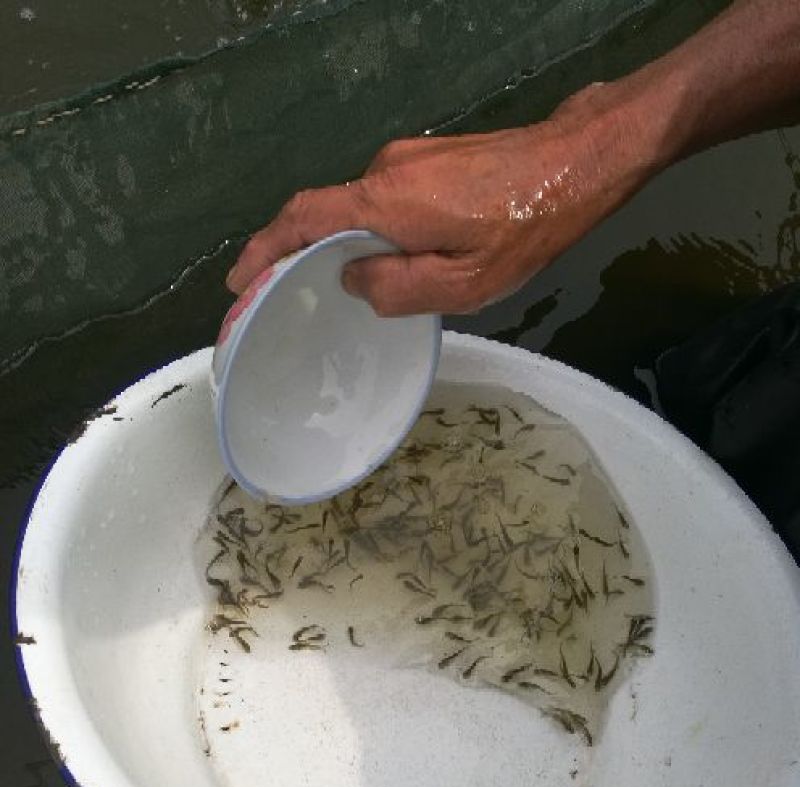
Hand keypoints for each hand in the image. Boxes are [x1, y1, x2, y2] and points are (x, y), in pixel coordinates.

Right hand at [226, 85, 659, 315]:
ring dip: (340, 245)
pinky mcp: (430, 159)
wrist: (578, 160)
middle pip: (323, 214)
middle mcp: (385, 171)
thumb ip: (399, 288)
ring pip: (357, 209)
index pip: (302, 221)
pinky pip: (383, 200)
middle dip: (294, 254)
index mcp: (385, 203)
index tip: (238, 280)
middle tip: (278, 294)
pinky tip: (386, 260)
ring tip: (337, 288)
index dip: (263, 250)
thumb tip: (354, 281)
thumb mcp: (464, 283)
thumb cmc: (526, 227)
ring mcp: (408, 159)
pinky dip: (369, 231)